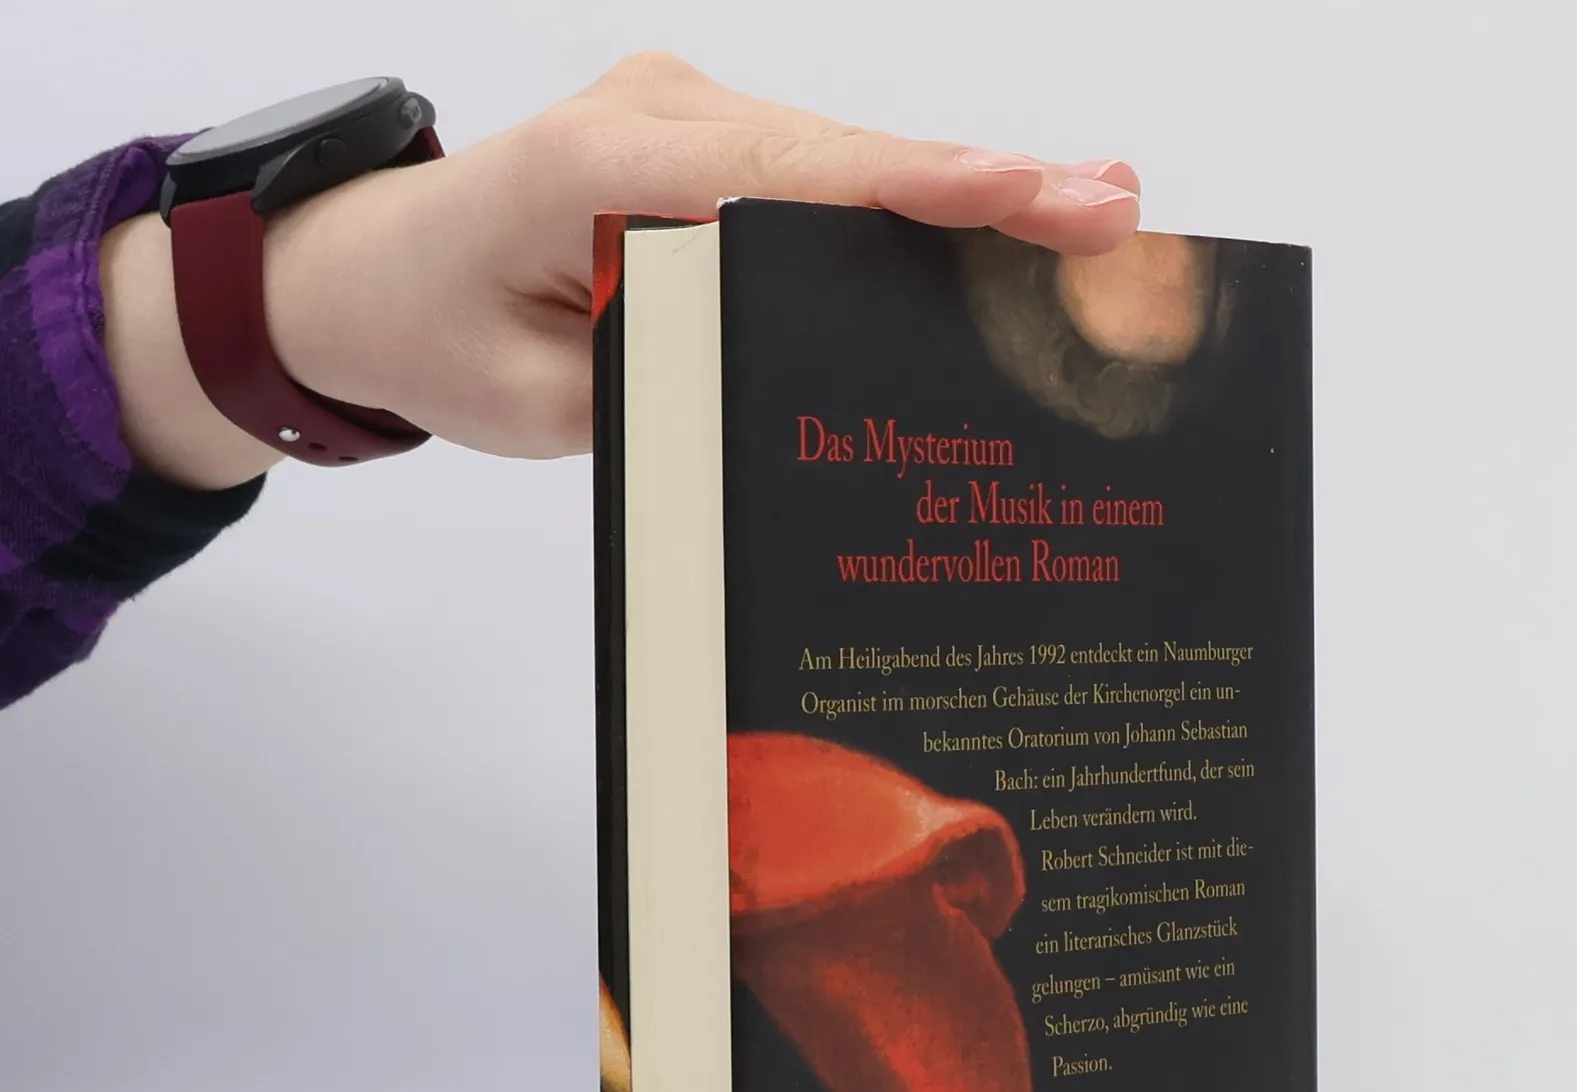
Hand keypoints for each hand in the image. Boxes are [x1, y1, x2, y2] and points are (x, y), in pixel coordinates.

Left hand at [100, 55, 1142, 488]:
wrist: (370, 274)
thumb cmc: (437, 332)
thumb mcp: (534, 398)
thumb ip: (656, 385)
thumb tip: (787, 385)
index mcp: (601, 166)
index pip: (788, 178)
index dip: (917, 193)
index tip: (1027, 198)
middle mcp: (661, 118)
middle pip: (848, 157)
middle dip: (987, 188)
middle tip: (1117, 211)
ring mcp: (690, 123)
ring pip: (850, 160)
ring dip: (968, 193)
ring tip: (1095, 213)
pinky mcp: (708, 149)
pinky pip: (825, 176)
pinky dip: (913, 203)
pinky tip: (1006, 214)